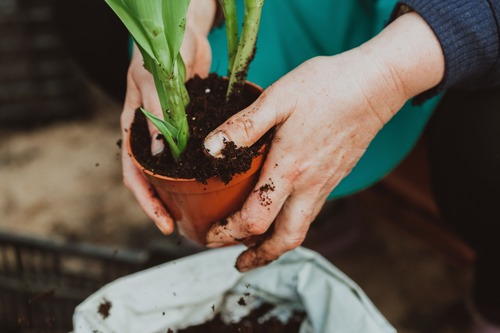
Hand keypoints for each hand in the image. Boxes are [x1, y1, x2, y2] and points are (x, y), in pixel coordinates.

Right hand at [120, 0, 214, 233]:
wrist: (184, 32)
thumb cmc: (161, 52)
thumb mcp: (154, 83)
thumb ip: (157, 116)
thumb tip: (160, 156)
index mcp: (133, 129)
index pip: (134, 175)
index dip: (147, 202)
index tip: (164, 223)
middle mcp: (151, 136)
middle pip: (154, 179)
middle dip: (167, 204)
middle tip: (187, 225)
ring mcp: (171, 132)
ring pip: (174, 170)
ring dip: (184, 191)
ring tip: (204, 210)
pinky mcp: (190, 125)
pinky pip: (193, 153)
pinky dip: (201, 168)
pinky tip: (219, 179)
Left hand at [204, 12, 444, 270]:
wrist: (375, 85)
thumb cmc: (326, 87)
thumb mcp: (278, 99)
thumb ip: (243, 127)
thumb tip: (209, 150)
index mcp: (290, 169)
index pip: (255, 220)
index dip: (228, 234)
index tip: (209, 236)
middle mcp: (309, 186)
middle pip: (285, 240)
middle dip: (258, 257)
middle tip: (237, 262)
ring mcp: (325, 184)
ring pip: (299, 229)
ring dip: (274, 244)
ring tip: (253, 245)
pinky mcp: (334, 177)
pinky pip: (310, 212)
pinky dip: (290, 224)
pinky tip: (279, 210)